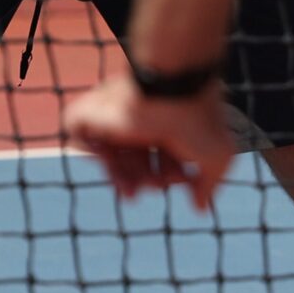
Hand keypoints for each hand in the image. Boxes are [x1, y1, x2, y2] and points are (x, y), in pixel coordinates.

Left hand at [64, 74, 236, 210]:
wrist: (168, 86)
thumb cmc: (195, 118)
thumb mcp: (216, 155)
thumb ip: (209, 183)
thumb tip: (200, 207)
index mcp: (171, 124)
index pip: (162, 156)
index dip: (167, 176)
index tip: (179, 181)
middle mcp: (144, 119)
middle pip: (135, 158)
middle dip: (141, 180)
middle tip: (146, 190)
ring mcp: (119, 114)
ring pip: (109, 153)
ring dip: (118, 177)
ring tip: (130, 190)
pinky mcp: (94, 111)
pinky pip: (77, 132)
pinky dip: (87, 150)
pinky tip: (107, 164)